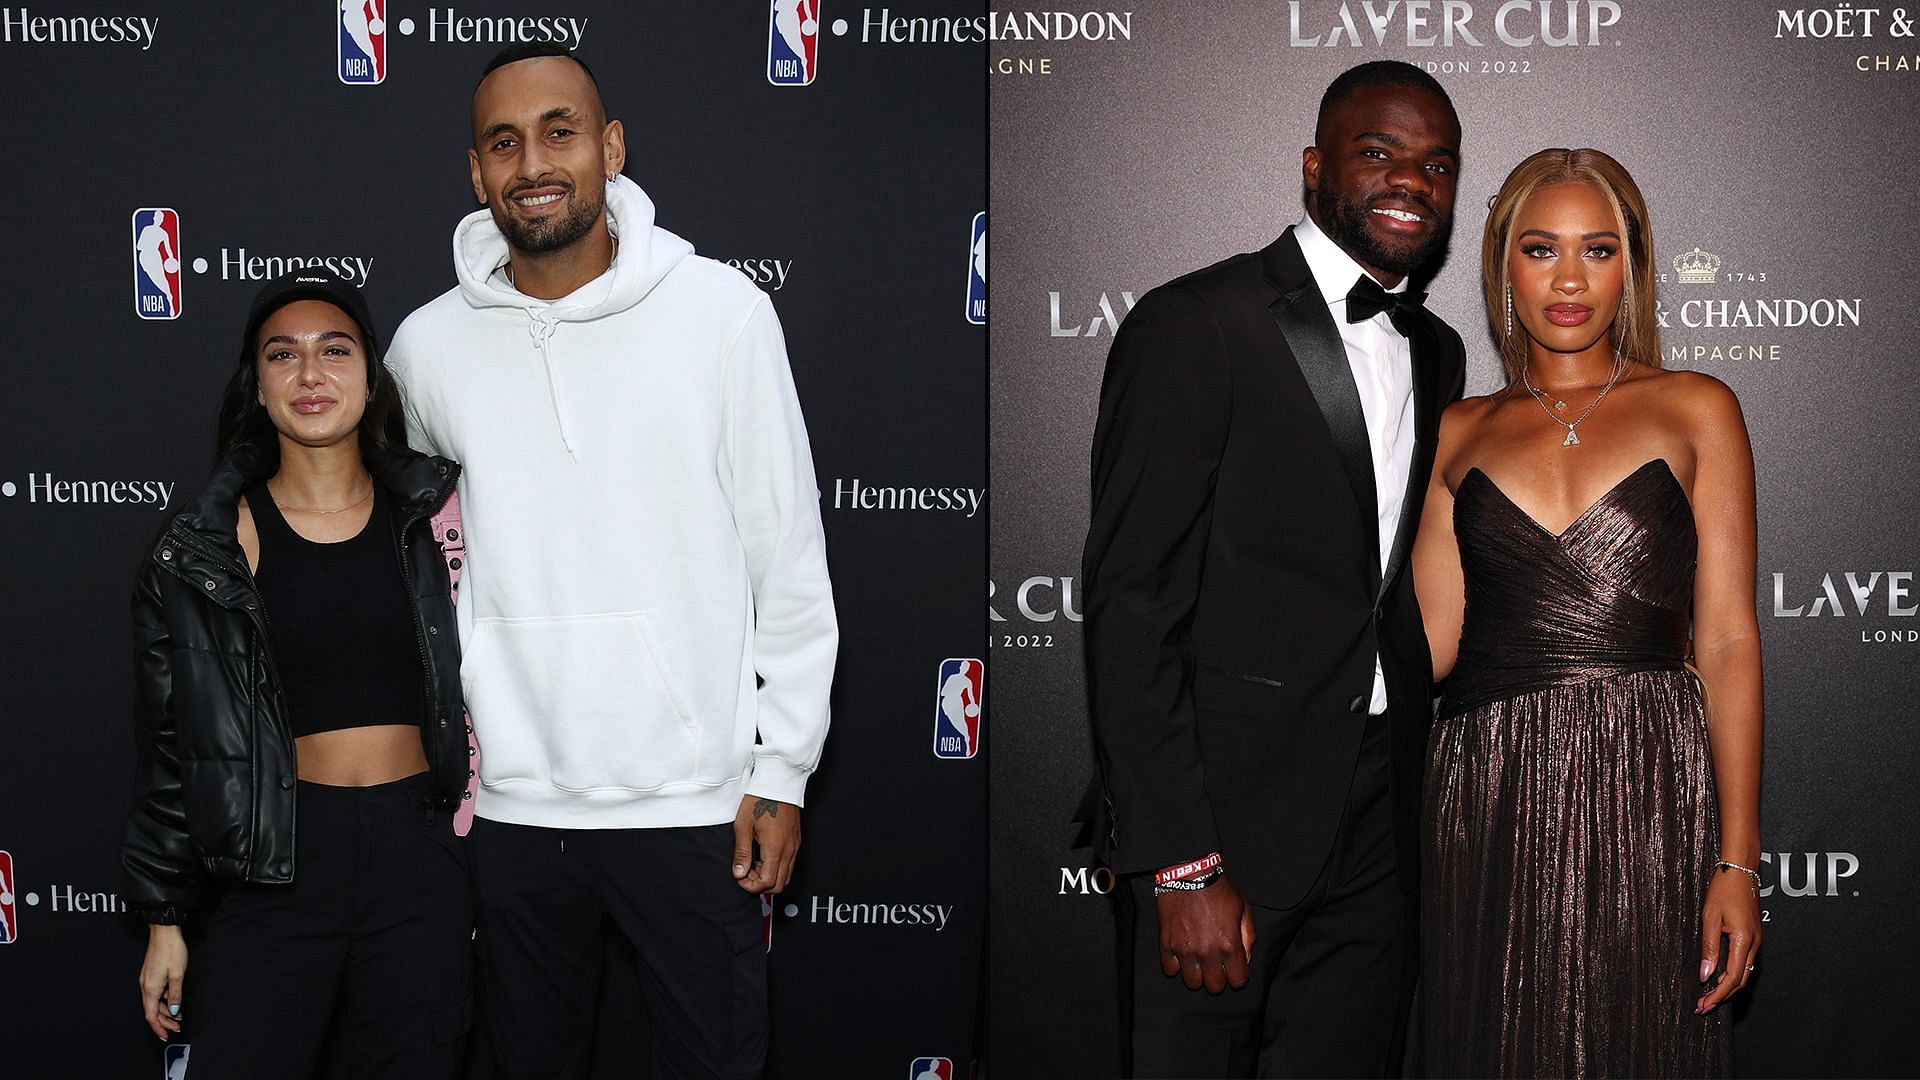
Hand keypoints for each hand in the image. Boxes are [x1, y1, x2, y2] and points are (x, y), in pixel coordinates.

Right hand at [139, 924, 187, 1039]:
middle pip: (152, 1010)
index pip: (151, 1015)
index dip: (158, 1027)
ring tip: (179, 1016)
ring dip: (165, 1011)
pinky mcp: (150, 974)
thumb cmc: (171, 950)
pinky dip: (164, 1000)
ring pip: (154, 1002)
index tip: (166, 1036)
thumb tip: (173, 1011)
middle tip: (177, 1026)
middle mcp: (145, 985)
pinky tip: (174, 1001)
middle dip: (164, 1021)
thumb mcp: (178, 974)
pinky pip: (155, 993)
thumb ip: (175, 995)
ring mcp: (147, 979)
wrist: (164, 931)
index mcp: (150, 988)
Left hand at [732, 796, 800, 893]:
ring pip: (786, 877)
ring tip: (754, 863)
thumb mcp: (743, 826)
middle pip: (779, 885)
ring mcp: (795, 846)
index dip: (751, 886)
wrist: (778, 783)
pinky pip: (790, 864)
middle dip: (761, 885)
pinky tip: (764, 856)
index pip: (767, 883)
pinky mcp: (796, 841)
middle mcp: (789, 850)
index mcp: (775, 848)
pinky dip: (777, 868)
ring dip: (770, 877)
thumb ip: (741, 853)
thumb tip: (739, 873)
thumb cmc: (760, 799)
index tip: (740, 877)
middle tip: (746, 872)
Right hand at [1156, 873, 1256, 993]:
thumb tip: (1245, 959)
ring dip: (1197, 974)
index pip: (1238, 981)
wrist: (1190, 873)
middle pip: (1214, 986)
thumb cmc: (1219, 889)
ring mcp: (1185, 950)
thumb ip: (1248, 937)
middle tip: (1216, 964)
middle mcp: (1208, 953)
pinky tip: (1181, 955)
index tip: (1233, 967)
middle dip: (1218, 978)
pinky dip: (1175, 965)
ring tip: (1198, 961)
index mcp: (1229, 945)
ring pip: (1192, 983)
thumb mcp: (1244, 909)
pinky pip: (1169, 969)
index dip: (1238, 975)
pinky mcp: (1167, 943)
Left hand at [1696, 870, 1760, 1013]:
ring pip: (1744, 973)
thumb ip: (1708, 948)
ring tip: (1707, 995)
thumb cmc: (1723, 889)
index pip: (1732, 978)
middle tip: (1702, 1006)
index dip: (1718, 995)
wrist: (1740, 870)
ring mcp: (1756, 940)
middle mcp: (1755, 944)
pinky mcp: (1753, 936)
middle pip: (1740, 980)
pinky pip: (1744, 962)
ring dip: (1727, 987)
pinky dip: (1732, 974)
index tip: (1704, 1005)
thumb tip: (1705, 974)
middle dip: (1722, 996)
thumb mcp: (1710, 918)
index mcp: (1744, 940)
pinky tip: (1718, 977)